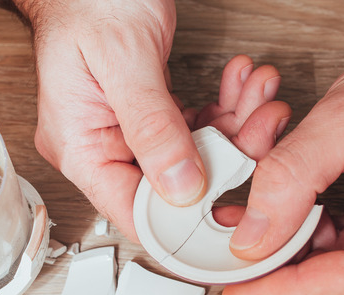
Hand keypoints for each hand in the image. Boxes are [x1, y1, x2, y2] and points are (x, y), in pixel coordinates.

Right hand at [14, 1, 287, 240]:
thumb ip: (152, 128)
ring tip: (262, 97)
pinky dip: (225, 109)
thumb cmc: (90, 0)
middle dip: (229, 158)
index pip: (133, 212)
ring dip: (236, 128)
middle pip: (174, 186)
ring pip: (194, 156)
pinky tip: (244, 86)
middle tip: (264, 127)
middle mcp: (102, 145)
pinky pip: (195, 128)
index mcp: (79, 146)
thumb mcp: (123, 60)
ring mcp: (128, 131)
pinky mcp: (151, 115)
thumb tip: (181, 187)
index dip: (185, 223)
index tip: (234, 215)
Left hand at [221, 26, 343, 294]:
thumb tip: (252, 240)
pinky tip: (311, 223)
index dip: (293, 290)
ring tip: (279, 225)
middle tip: (248, 253)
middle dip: (296, 277)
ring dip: (311, 264)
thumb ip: (288, 178)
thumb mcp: (342, 117)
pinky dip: (330, 253)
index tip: (243, 289)